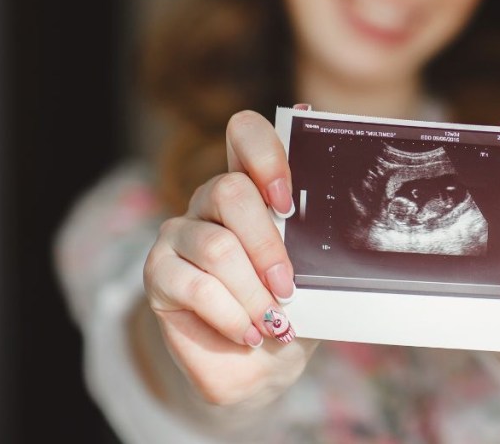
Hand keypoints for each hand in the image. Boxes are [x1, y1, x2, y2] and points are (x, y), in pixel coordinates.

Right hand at [142, 109, 315, 406]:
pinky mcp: (158, 272)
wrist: (262, 366)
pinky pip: (196, 286)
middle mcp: (211, 199)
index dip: (265, 155)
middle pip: (230, 191)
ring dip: (252, 292)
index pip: (245, 133)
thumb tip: (340, 219)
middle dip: (267, 245)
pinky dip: (231, 315)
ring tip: (274, 321)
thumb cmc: (294, 308)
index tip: (288, 202)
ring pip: (217, 247)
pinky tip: (249, 333)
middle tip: (288, 287)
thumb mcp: (316, 273)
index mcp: (253, 185)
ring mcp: (179, 232)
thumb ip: (319, 240)